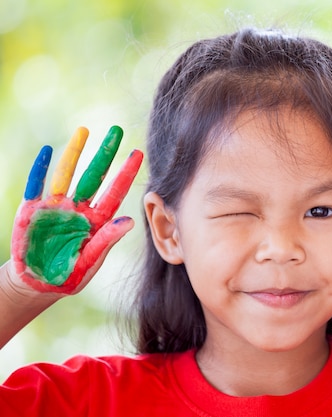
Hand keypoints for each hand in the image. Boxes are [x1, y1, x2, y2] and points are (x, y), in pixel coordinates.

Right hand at [10, 126, 142, 293]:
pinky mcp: (32, 210)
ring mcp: (56, 207)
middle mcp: (79, 209)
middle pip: (94, 176)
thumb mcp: (89, 262)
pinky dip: (41, 169)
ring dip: (75, 153)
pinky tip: (48, 151)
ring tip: (84, 131)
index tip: (139, 153)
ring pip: (67, 174)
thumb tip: (130, 222)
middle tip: (117, 130)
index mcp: (97, 221)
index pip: (115, 192)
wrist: (37, 285)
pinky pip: (36, 185)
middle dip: (105, 153)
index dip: (126, 173)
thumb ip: (106, 242)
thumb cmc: (68, 275)